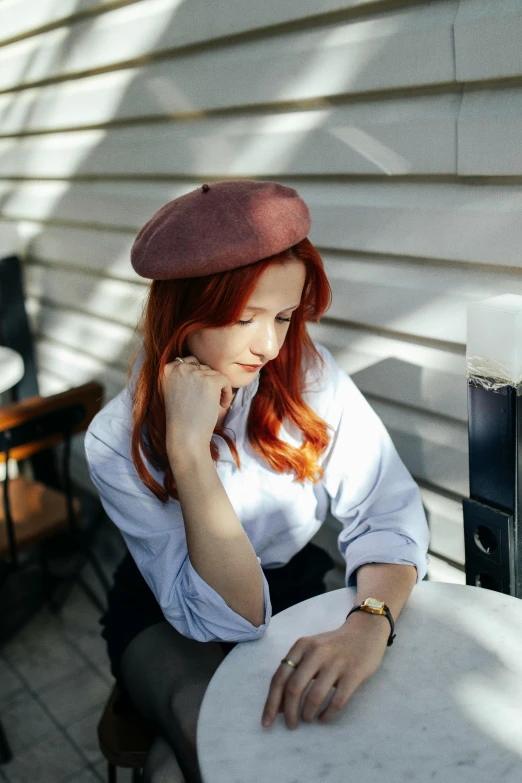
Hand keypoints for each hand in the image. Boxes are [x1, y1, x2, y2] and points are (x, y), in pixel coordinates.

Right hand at [162, 355, 234, 453]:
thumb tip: (203, 366)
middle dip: (209, 382)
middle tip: (208, 401)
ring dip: (218, 389)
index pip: (189, 362)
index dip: (199, 377)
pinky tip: (222, 405)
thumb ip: (184, 376)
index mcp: (167, 369)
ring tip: (214, 405)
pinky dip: (227, 392)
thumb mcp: (174, 391)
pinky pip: (226, 380)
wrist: (185, 437)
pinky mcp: (210, 381)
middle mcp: (179, 368)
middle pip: (203, 367)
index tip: (200, 394)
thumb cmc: (181, 418)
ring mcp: (195, 373)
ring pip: (215, 373)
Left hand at [261, 612, 389, 729]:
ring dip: (308, 715)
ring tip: (308, 719)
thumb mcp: (310, 650)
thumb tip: (279, 706)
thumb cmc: (333, 645)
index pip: (280, 677)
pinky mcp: (353, 673)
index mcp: (301, 646)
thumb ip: (295, 672)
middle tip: (291, 725)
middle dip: (289, 713)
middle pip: (294, 688)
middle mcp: (316, 652)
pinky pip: (337, 701)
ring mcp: (335, 663)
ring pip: (314, 697)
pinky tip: (324, 718)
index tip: (267, 722)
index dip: (271, 703)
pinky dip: (328, 715)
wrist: (365, 631)